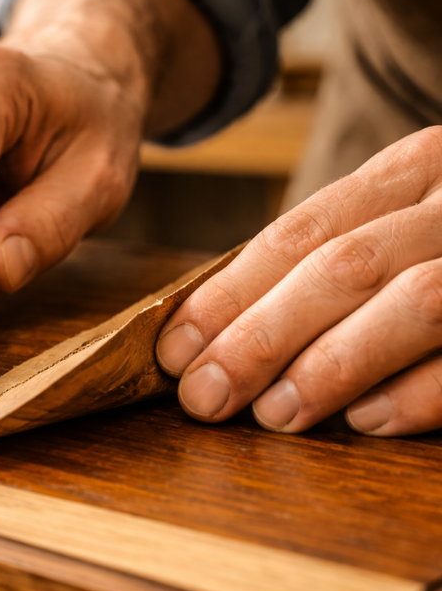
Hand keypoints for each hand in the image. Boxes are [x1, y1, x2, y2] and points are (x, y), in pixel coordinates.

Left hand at [157, 128, 441, 435]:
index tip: (174, 350)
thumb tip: (214, 331)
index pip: (299, 233)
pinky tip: (367, 421)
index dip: (228, 295)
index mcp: (414, 169)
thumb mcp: (400, 222)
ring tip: (273, 414)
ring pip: (413, 301)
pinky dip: (422, 390)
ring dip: (332, 365)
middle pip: (342, 266)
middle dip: (260, 337)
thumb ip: (326, 260)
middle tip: (205, 397)